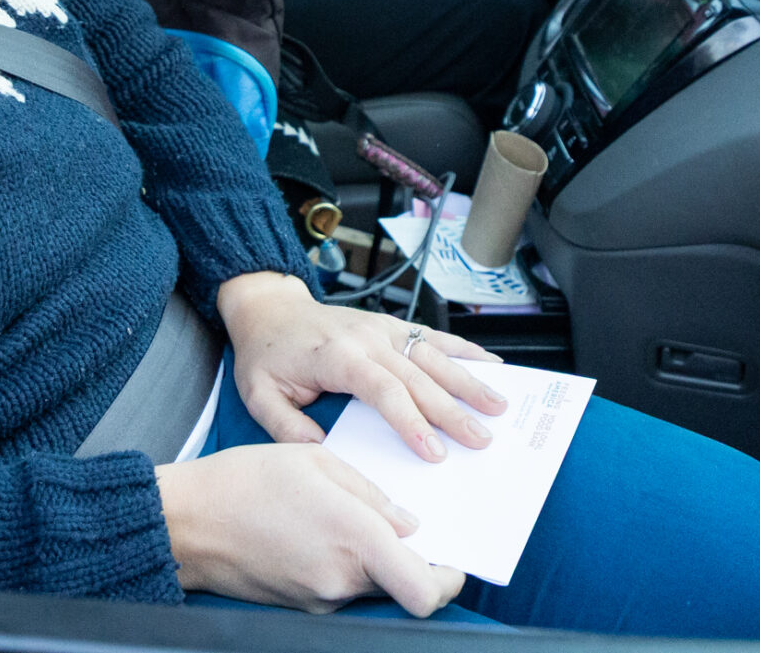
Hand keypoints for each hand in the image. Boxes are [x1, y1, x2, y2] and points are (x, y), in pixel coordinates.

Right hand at [157, 444, 465, 614]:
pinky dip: (344, 566)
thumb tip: (406, 524)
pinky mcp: (300, 604)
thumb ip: (372, 495)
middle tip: (404, 532)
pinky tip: (321, 533)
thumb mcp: (316, 462)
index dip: (448, 579)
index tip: (452, 559)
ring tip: (347, 520)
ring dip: (374, 562)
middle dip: (411, 563)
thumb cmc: (244, 481)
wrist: (186, 521)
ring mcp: (319, 598)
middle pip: (402, 588)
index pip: (425, 588)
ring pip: (372, 588)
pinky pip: (341, 588)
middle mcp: (340, 579)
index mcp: (353, 539)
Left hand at [215, 272, 506, 461]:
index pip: (383, 390)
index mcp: (337, 357)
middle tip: (482, 441)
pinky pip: (433, 337)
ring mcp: (382, 329)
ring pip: (434, 355)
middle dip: (453, 411)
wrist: (267, 309)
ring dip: (469, 381)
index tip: (435, 452)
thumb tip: (323, 452)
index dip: (412, 421)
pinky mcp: (391, 326)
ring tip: (500, 406)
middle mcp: (366, 339)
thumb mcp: (259, 395)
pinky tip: (492, 365)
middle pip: (418, 377)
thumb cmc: (265, 355)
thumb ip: (286, 426)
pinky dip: (464, 350)